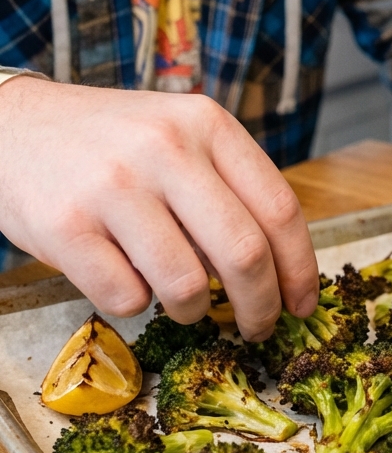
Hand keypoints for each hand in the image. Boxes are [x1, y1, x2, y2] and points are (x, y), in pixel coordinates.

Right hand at [0, 79, 319, 338]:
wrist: (10, 126)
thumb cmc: (110, 144)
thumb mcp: (177, 137)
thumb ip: (228, 190)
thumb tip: (278, 275)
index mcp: (206, 124)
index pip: (280, 209)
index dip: (300, 270)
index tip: (302, 305)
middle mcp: (164, 148)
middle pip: (244, 254)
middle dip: (261, 308)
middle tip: (257, 329)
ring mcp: (113, 187)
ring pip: (187, 286)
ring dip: (193, 310)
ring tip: (181, 300)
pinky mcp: (66, 228)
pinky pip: (127, 299)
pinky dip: (134, 303)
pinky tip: (122, 274)